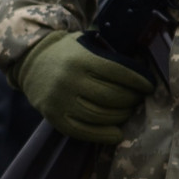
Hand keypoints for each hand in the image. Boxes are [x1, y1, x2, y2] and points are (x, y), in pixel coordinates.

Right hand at [12, 31, 154, 144]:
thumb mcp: (85, 43)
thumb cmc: (66, 52)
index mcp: (81, 59)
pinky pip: (83, 132)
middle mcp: (70, 80)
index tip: (149, 85)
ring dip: (121, 116)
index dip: (139, 81)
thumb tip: (141, 73)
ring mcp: (61, 100)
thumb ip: (108, 54)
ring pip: (101, 116)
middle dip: (132, 100)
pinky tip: (117, 133)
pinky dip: (104, 135)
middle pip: (113, 97)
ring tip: (127, 112)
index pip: (119, 73)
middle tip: (138, 99)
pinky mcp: (54, 116)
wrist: (30, 61)